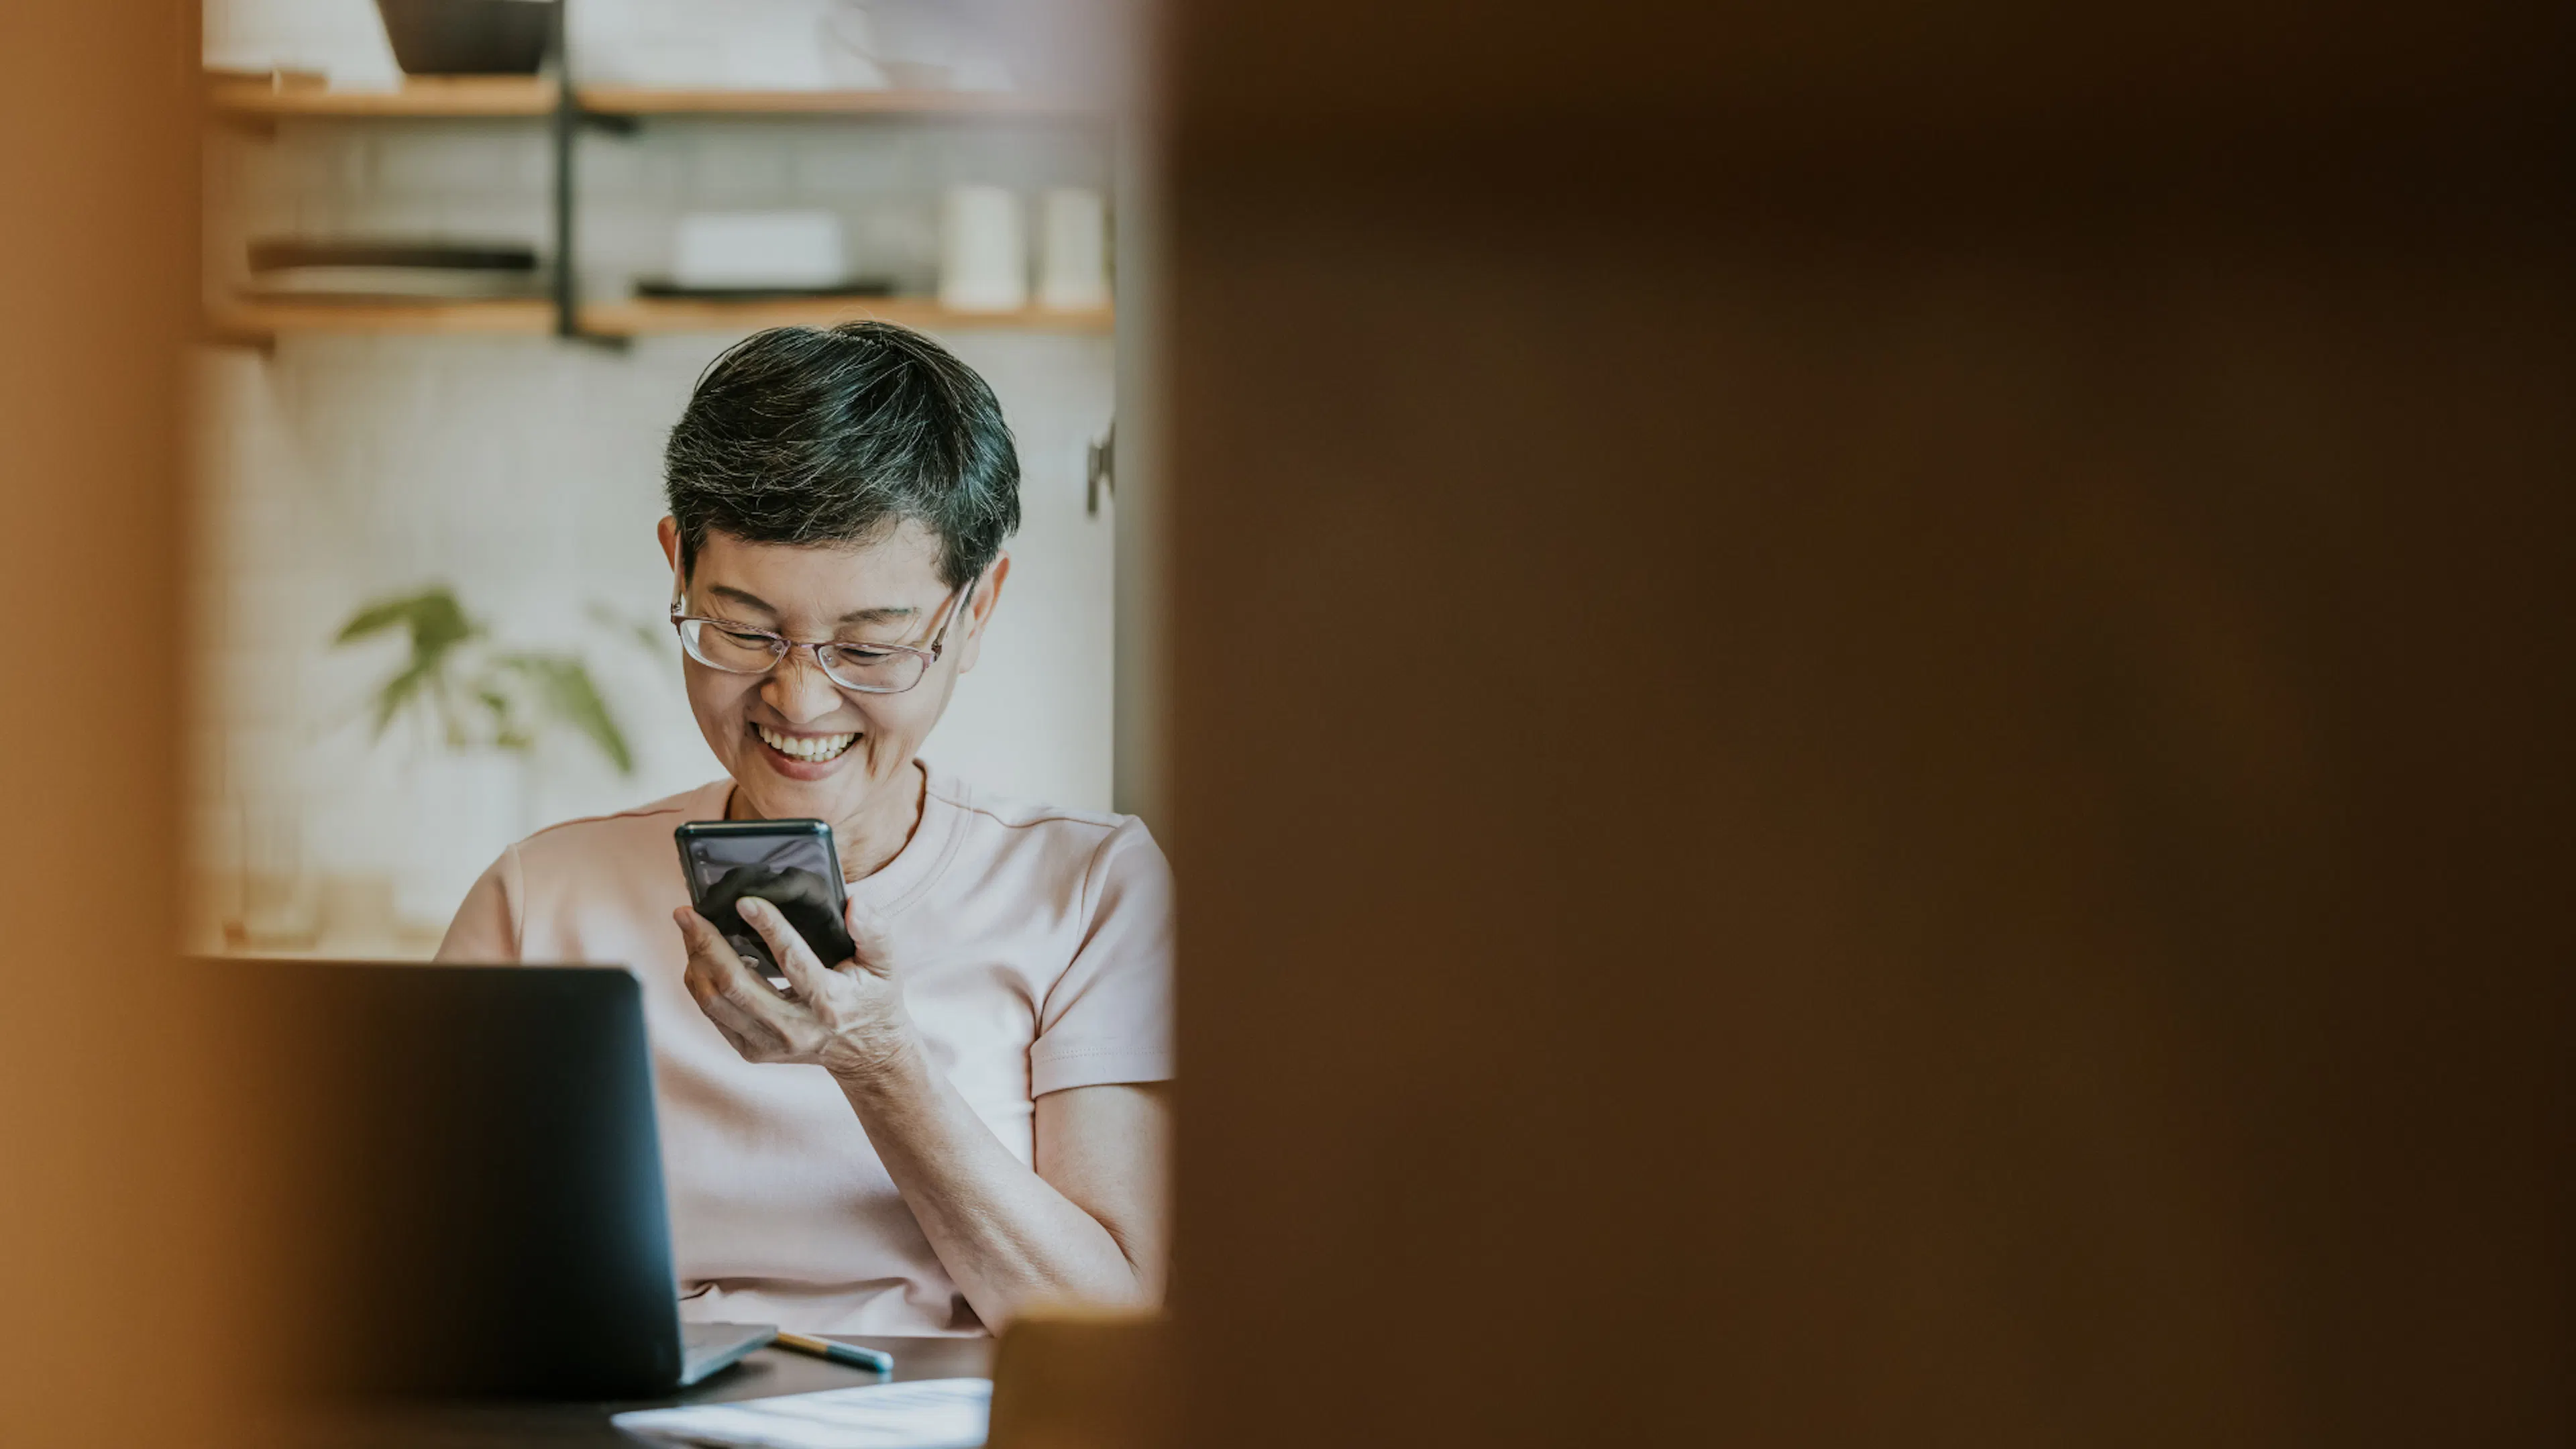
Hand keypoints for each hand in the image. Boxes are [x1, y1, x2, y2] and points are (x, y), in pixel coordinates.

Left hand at [674, 894, 915, 1083]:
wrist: (866, 1053)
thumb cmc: (872, 999)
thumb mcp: (886, 964)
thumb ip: (874, 932)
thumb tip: (854, 903)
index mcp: (829, 1003)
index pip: (793, 962)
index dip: (768, 928)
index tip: (744, 901)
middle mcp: (795, 1028)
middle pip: (734, 986)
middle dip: (706, 944)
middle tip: (688, 912)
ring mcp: (769, 1044)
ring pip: (715, 1001)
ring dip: (695, 961)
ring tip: (690, 928)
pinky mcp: (752, 1050)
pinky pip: (713, 1014)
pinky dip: (700, 982)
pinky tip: (702, 956)